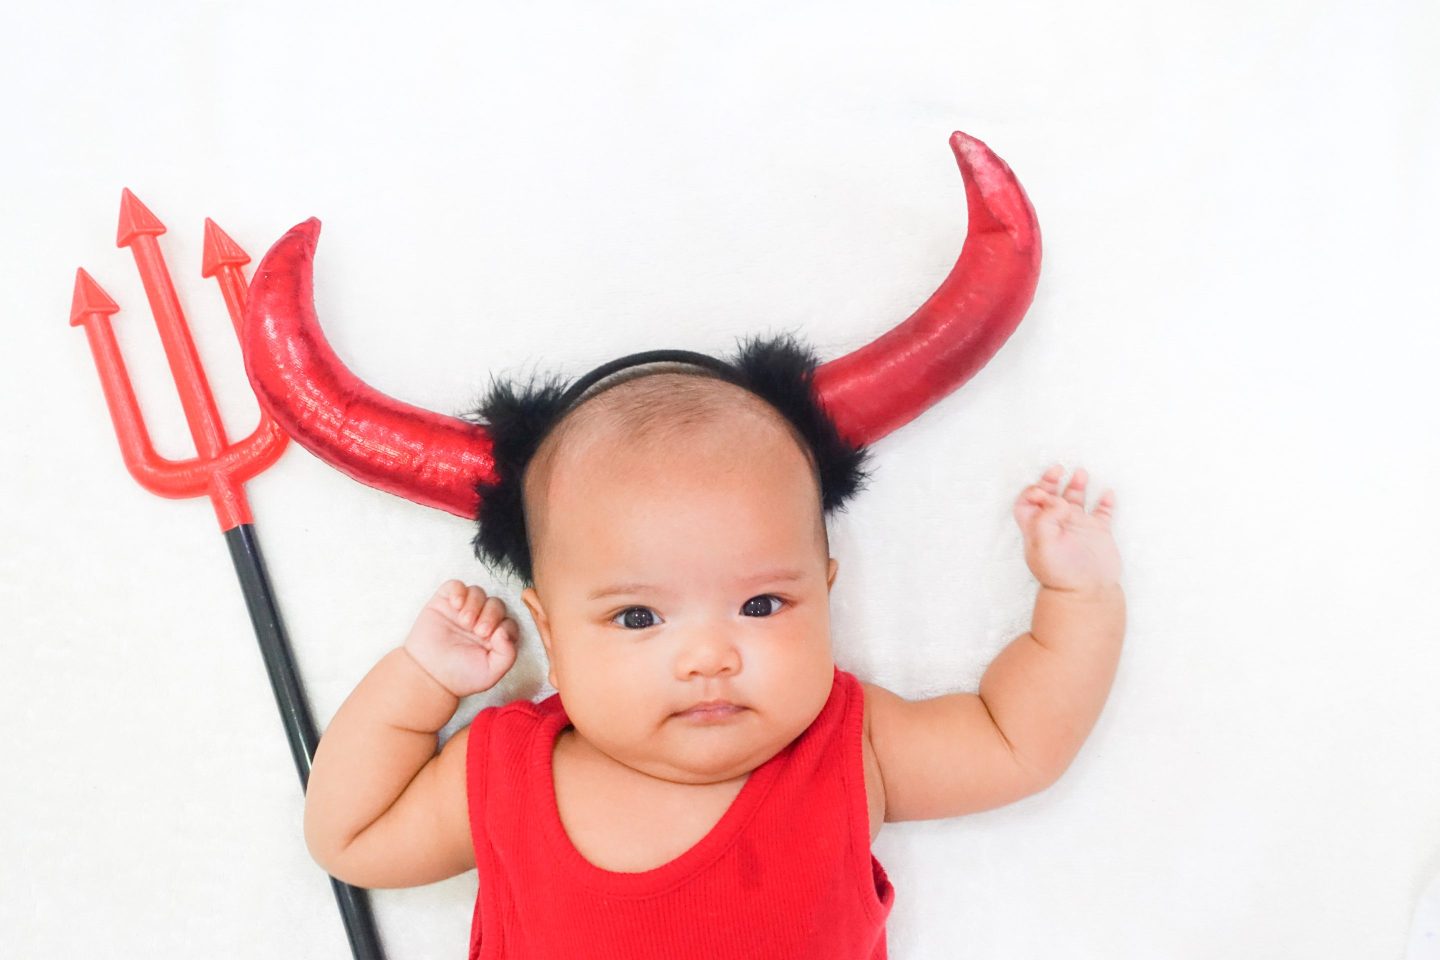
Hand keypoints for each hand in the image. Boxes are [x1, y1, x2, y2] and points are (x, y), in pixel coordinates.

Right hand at [403, 580, 519, 698]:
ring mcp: (463, 610)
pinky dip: (459, 590)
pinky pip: (456, 585)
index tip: (491, 639)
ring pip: (478, 592)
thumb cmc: (460, 676)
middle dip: (491, 615)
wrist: (428, 675)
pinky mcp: (445, 603)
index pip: (509, 621)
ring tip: (464, 622)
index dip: (504, 626)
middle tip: (478, 631)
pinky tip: (456, 605)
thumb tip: (505, 631)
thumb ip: (507, 654)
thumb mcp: (491, 672)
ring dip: (475, 604)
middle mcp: (481, 621)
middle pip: (496, 604)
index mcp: (496, 636)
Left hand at [1012, 464, 1121, 593]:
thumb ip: (1045, 519)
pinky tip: (1107, 493)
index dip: (1030, 492)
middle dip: (1051, 481)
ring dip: (1076, 484)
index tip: (1041, 491)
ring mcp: (1078, 527)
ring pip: (1075, 499)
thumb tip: (1056, 499)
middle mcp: (1057, 524)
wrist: (1087, 593)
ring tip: (1080, 473)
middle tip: (1057, 470)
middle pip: (1049, 496)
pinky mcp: (1098, 533)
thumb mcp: (1043, 545)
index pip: (1027, 503)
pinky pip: (1102, 512)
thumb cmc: (1061, 574)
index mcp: (1038, 528)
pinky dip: (1105, 501)